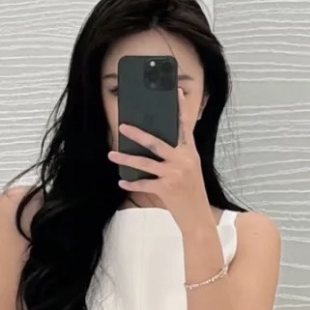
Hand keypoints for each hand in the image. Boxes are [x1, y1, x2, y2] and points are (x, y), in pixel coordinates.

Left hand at [107, 86, 211, 235]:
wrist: (198, 217)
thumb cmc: (192, 191)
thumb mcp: (190, 168)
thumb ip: (177, 154)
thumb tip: (155, 144)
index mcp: (190, 152)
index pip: (184, 126)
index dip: (180, 109)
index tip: (176, 91)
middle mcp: (183, 160)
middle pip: (156, 142)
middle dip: (137, 134)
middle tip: (122, 126)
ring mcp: (174, 174)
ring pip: (145, 163)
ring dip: (125, 159)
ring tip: (112, 155)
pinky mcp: (166, 188)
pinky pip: (144, 183)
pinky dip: (131, 183)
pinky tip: (121, 182)